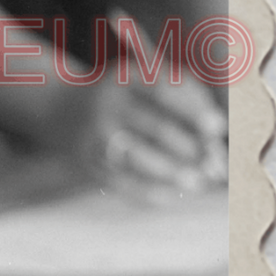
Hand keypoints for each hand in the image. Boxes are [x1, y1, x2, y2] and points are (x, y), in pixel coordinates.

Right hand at [86, 14, 227, 193]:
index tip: (217, 128)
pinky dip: (147, 192)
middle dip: (188, 148)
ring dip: (171, 172)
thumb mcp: (145, 82)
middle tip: (213, 163)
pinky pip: (119, 181)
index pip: (163, 92)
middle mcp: (106, 106)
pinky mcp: (86, 161)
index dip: (192, 110)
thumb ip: (182, 96)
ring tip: (197, 182)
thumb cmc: (123, 96)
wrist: (59, 109)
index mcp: (125, 80)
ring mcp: (93, 136)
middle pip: (154, 127)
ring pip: (137, 158)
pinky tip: (171, 196)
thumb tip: (215, 134)